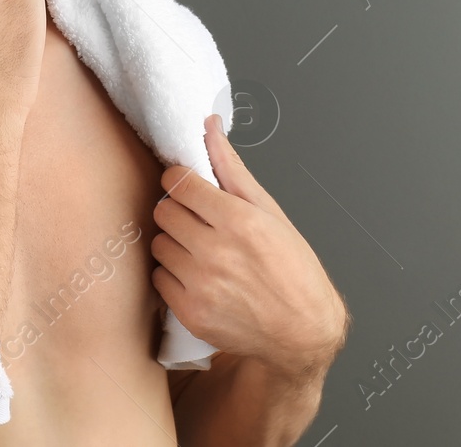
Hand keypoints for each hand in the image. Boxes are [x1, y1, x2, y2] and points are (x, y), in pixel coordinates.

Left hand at [151, 114, 349, 379]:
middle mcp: (216, 251)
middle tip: (198, 221)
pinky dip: (173, 275)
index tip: (190, 188)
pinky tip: (198, 277)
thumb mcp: (269, 211)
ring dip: (174, 243)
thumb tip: (209, 126)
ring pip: (159, 244)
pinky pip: (159, 278)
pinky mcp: (189, 312)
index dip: (182, 181)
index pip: (179, 182)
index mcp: (238, 220)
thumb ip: (232, 168)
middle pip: (163, 210)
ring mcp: (200, 284)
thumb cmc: (293, 270)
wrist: (301, 332)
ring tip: (200, 250)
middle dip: (178, 211)